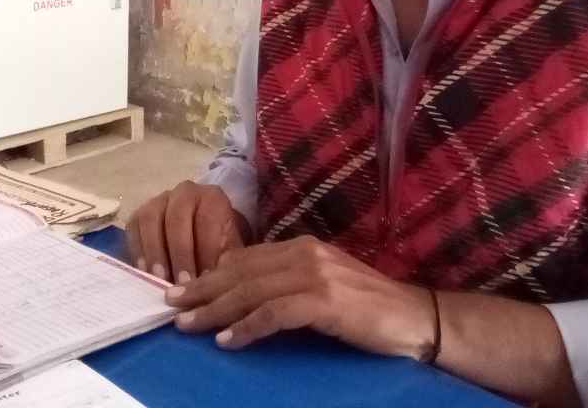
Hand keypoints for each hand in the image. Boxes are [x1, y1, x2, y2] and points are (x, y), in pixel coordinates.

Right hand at [126, 181, 249, 283]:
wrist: (202, 240)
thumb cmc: (220, 247)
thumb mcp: (229, 252)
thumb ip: (224, 264)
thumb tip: (214, 284)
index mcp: (212, 197)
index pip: (207, 220)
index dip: (206, 250)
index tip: (205, 278)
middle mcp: (184, 192)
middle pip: (177, 219)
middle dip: (180, 253)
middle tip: (183, 283)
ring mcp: (159, 201)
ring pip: (151, 220)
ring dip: (155, 252)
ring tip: (161, 279)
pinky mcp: (140, 214)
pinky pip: (134, 228)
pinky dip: (138, 251)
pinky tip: (145, 273)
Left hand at [164, 235, 435, 357]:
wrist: (415, 319)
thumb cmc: (368, 308)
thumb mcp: (323, 286)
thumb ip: (288, 283)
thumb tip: (244, 292)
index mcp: (302, 247)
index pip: (245, 257)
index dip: (211, 273)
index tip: (184, 289)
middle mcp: (305, 254)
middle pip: (241, 271)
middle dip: (203, 289)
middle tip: (171, 306)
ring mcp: (316, 275)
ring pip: (252, 290)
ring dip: (216, 309)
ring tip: (188, 325)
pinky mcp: (326, 301)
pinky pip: (275, 313)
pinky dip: (248, 327)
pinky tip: (228, 341)